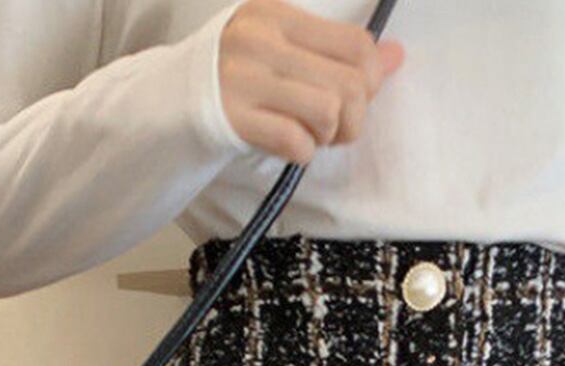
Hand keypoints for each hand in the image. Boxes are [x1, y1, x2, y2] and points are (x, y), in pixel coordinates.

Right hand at [217, 0, 405, 163]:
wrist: (168, 105)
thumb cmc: (238, 81)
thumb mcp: (284, 52)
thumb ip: (338, 54)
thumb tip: (396, 56)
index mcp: (277, 15)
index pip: (357, 45)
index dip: (370, 81)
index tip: (351, 97)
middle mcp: (261, 40)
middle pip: (351, 84)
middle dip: (353, 118)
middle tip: (332, 128)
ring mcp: (244, 80)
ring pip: (328, 111)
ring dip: (327, 136)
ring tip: (308, 133)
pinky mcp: (232, 119)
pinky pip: (295, 142)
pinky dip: (301, 153)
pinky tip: (287, 146)